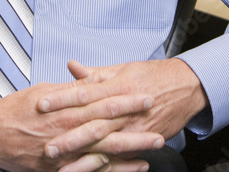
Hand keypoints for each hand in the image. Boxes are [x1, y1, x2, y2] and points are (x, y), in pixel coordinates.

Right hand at [0, 80, 162, 171]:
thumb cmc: (17, 110)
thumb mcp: (46, 91)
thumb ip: (73, 88)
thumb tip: (96, 79)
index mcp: (65, 109)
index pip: (103, 101)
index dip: (126, 98)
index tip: (146, 94)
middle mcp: (68, 131)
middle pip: (109, 126)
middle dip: (136, 122)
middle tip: (160, 118)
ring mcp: (66, 153)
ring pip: (106, 151)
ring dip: (133, 147)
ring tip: (157, 143)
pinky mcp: (62, 169)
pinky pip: (94, 171)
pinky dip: (117, 169)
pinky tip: (136, 166)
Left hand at [39, 58, 208, 164]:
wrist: (187, 86)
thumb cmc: (154, 75)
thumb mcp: (123, 69)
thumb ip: (95, 73)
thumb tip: (72, 67)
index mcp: (115, 87)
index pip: (82, 93)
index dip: (61, 99)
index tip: (41, 105)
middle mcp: (123, 109)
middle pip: (91, 124)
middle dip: (68, 137)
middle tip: (46, 147)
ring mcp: (134, 128)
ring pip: (105, 146)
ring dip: (83, 158)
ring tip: (62, 168)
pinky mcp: (144, 141)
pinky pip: (122, 157)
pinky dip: (106, 167)